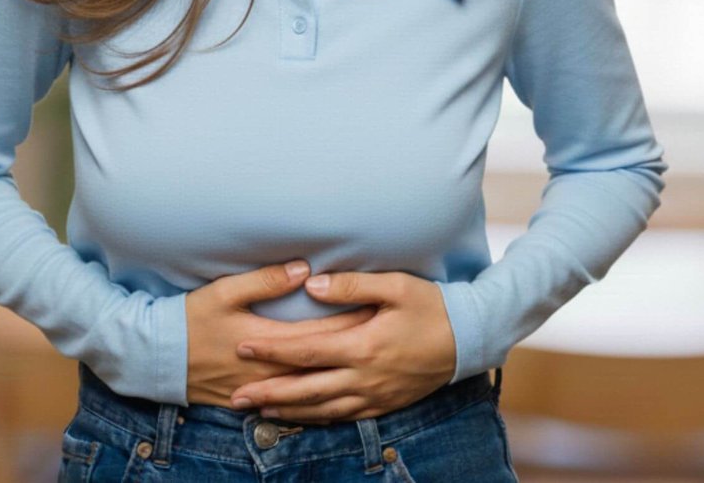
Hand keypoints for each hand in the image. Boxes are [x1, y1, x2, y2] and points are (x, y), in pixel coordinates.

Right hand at [185, 260, 377, 407]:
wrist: (158, 359)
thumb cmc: (190, 319)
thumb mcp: (224, 292)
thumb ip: (265, 281)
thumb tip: (303, 269)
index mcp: (268, 341)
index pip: (322, 333)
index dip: (353, 321)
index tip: (380, 311)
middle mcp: (271, 370)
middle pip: (325, 361)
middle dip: (357, 348)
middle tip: (390, 337)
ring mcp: (263, 389)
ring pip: (314, 388)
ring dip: (343, 376)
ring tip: (374, 366)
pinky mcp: (254, 399)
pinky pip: (295, 406)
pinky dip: (319, 400)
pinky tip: (338, 396)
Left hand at [226, 270, 456, 423]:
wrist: (468, 338)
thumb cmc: (431, 306)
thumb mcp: (395, 287)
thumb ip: (350, 285)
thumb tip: (310, 285)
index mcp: (363, 345)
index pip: (306, 350)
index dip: (272, 350)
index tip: (242, 347)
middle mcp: (364, 376)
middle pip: (306, 388)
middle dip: (267, 392)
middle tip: (234, 396)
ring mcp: (374, 395)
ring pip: (321, 409)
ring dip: (287, 410)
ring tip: (257, 410)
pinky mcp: (384, 404)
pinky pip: (343, 417)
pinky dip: (317, 419)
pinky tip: (300, 416)